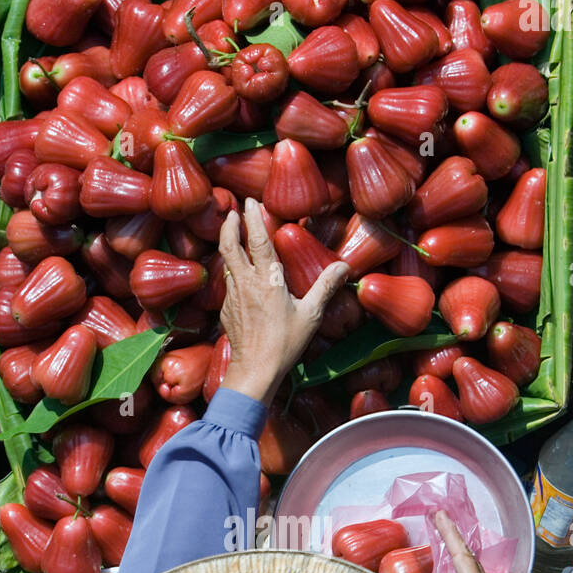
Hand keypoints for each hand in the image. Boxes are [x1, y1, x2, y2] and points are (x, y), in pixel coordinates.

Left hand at [218, 198, 348, 405]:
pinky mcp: (226, 309)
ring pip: (227, 262)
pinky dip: (232, 270)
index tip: (250, 202)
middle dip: (230, 224)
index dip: (253, 218)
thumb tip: (345, 266)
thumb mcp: (311, 314)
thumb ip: (326, 287)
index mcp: (267, 280)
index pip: (258, 240)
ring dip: (229, 245)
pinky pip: (228, 283)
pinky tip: (239, 275)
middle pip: (230, 244)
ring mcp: (232, 296)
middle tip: (232, 211)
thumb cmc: (284, 343)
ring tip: (234, 235)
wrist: (255, 370)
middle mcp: (245, 283)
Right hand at [418, 510, 535, 572]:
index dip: (449, 533)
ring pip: (470, 568)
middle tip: (438, 517)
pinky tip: (451, 571)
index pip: (461, 556)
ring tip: (444, 536)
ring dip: (457, 551)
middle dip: (452, 536)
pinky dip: (459, 569)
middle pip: (467, 556)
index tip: (439, 514)